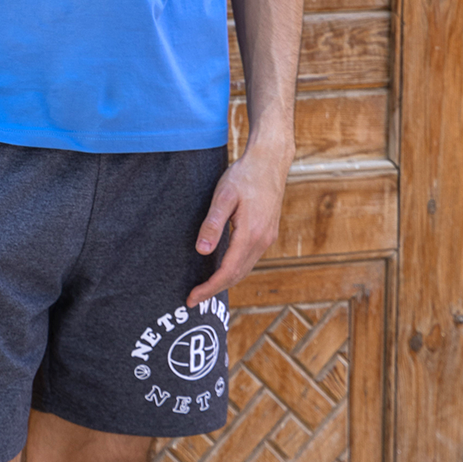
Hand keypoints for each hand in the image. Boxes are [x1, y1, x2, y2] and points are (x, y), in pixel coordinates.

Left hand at [186, 146, 289, 306]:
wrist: (270, 161)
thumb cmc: (244, 176)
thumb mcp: (224, 196)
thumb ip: (213, 224)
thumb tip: (202, 251)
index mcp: (250, 234)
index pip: (227, 272)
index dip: (209, 288)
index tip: (192, 299)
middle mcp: (262, 241)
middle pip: (237, 275)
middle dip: (215, 289)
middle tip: (193, 299)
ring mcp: (267, 238)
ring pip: (245, 269)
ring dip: (226, 281)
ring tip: (206, 288)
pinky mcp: (268, 232)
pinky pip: (250, 259)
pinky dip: (236, 269)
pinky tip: (224, 268)